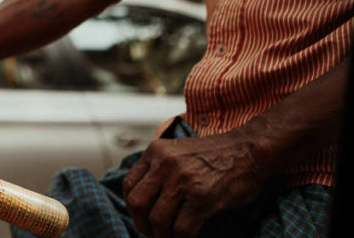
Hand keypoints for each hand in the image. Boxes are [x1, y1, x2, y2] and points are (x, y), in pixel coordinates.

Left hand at [122, 129, 268, 237]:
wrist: (250, 151)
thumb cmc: (217, 155)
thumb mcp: (179, 151)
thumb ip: (161, 168)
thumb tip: (148, 197)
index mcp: (156, 151)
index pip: (129, 185)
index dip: (133, 207)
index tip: (142, 218)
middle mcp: (164, 164)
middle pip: (137, 203)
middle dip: (142, 225)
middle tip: (152, 234)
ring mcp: (182, 180)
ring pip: (158, 220)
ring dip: (161, 236)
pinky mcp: (202, 197)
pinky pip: (182, 229)